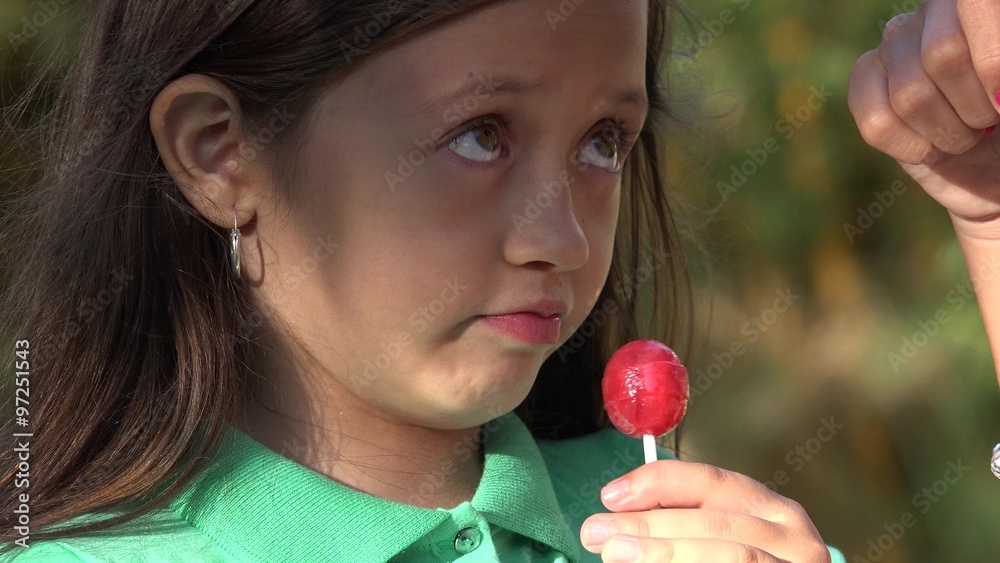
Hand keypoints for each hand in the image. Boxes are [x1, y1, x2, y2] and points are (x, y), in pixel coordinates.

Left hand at [579, 460, 829, 561]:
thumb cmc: (746, 560)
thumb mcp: (720, 534)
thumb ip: (679, 520)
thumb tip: (615, 515)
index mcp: (773, 509)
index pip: (711, 481)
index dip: (657, 483)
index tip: (610, 496)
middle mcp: (793, 536)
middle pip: (713, 522)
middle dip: (649, 525)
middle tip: (598, 533)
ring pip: (728, 554)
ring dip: (665, 553)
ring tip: (616, 554)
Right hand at [848, 0, 999, 240]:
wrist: (995, 159)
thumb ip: (999, 71)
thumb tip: (993, 91)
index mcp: (979, 5)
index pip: (974, 4)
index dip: (989, 60)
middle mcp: (934, 13)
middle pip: (943, 54)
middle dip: (973, 105)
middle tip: (989, 121)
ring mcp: (894, 46)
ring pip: (910, 95)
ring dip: (947, 133)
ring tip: (963, 136)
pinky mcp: (865, 82)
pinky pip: (876, 122)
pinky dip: (912, 148)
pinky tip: (929, 147)